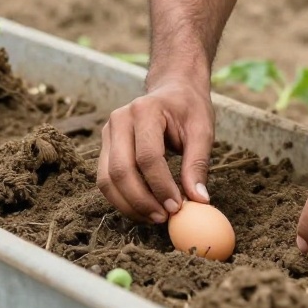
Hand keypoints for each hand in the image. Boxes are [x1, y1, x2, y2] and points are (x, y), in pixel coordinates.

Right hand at [97, 78, 214, 222]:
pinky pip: (106, 179)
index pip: (147, 156)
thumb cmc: (189, 108)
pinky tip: (144, 208)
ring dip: (129, 205)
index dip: (160, 186)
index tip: (177, 207)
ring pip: (107, 179)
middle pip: (121, 170)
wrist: (174, 89)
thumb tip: (198, 200)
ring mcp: (108, 132)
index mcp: (145, 109)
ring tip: (154, 217)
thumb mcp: (202, 130)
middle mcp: (120, 119)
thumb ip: (198, 163)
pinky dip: (122, 199)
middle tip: (163, 218)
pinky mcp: (105, 146)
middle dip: (141, 200)